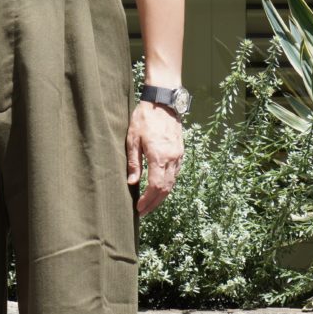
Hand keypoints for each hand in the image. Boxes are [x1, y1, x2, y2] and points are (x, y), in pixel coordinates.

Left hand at [125, 100, 183, 216]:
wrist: (163, 102)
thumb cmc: (145, 118)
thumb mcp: (133, 140)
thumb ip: (133, 163)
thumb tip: (132, 183)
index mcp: (159, 156)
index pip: (156, 186)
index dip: (148, 200)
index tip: (139, 208)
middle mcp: (172, 158)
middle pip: (166, 189)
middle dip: (154, 203)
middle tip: (143, 212)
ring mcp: (178, 155)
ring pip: (172, 183)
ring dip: (161, 196)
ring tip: (150, 204)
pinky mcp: (180, 152)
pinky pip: (175, 174)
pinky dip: (167, 185)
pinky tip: (159, 189)